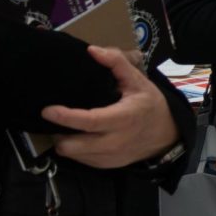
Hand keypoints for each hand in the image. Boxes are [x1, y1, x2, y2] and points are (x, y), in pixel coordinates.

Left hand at [41, 46, 179, 168]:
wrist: (167, 134)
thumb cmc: (149, 104)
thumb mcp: (138, 81)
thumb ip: (116, 63)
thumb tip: (92, 50)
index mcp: (123, 118)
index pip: (89, 121)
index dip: (66, 117)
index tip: (48, 110)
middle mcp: (115, 141)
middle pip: (72, 145)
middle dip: (59, 132)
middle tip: (58, 119)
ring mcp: (110, 156)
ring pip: (72, 154)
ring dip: (66, 141)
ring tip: (70, 127)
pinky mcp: (106, 165)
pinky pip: (80, 160)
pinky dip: (76, 149)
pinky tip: (83, 137)